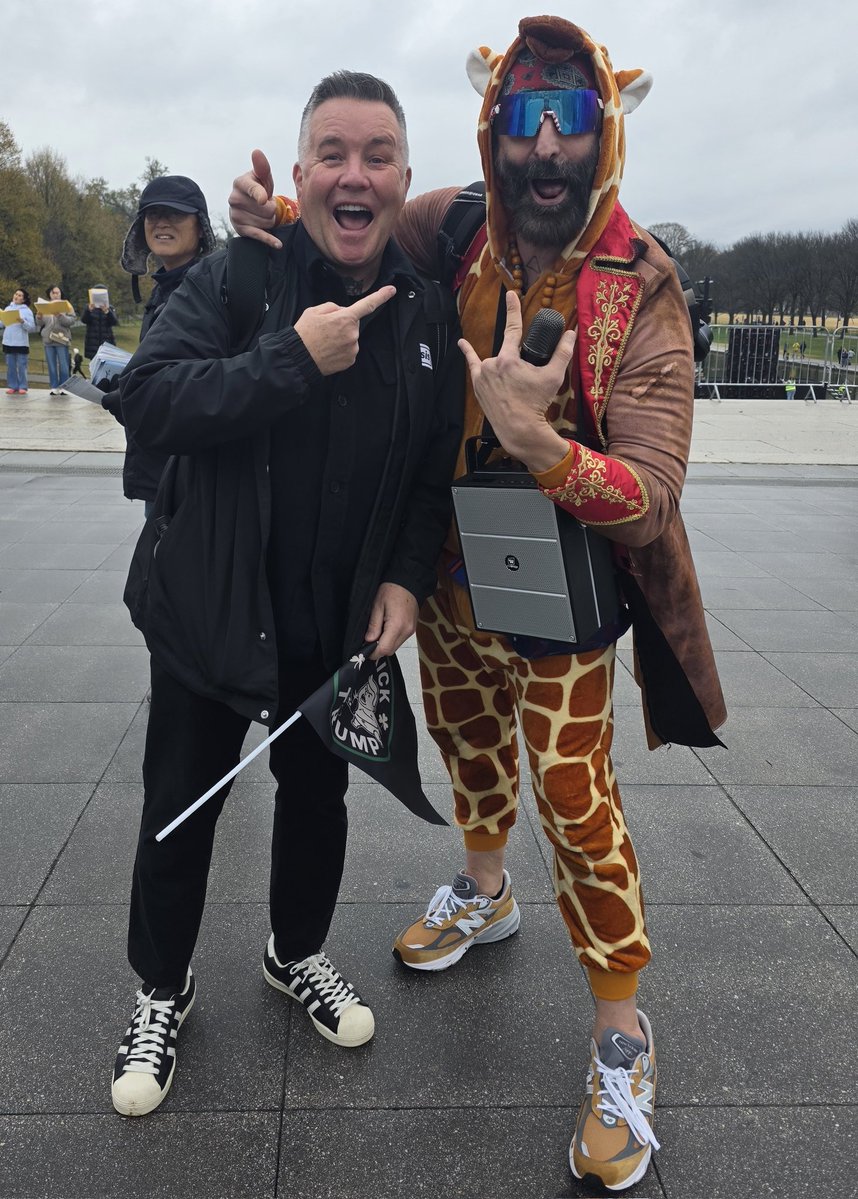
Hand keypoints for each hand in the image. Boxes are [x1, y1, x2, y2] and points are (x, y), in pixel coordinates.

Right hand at [228, 149, 282, 248]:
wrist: (251, 207)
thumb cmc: (260, 188)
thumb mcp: (263, 177)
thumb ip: (262, 167)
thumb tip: (257, 152)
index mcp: (239, 183)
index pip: (252, 189)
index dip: (260, 195)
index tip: (263, 199)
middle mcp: (234, 199)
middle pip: (266, 209)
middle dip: (272, 208)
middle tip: (266, 205)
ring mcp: (235, 215)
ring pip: (267, 222)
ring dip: (270, 220)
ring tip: (263, 214)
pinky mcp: (240, 230)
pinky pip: (259, 235)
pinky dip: (269, 240)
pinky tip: (278, 244)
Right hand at [294, 286, 395, 374]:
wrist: (299, 358)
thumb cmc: (305, 333)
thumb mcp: (314, 311)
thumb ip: (333, 307)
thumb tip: (343, 312)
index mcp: (345, 318)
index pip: (367, 305)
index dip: (381, 296)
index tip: (392, 290)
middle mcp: (352, 333)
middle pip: (353, 323)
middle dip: (343, 323)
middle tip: (326, 329)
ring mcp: (352, 348)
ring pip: (351, 337)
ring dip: (342, 337)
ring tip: (325, 341)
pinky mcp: (350, 360)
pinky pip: (349, 349)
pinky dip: (341, 349)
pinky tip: (329, 350)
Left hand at [364, 582, 418, 658]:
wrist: (408, 582)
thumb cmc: (392, 590)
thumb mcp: (377, 606)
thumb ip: (373, 625)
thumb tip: (368, 640)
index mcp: (397, 625)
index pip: (384, 649)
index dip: (372, 652)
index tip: (364, 650)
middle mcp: (406, 631)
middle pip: (390, 651)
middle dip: (378, 649)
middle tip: (368, 640)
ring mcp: (411, 631)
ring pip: (395, 647)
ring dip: (385, 644)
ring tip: (377, 632)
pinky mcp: (412, 629)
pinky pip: (400, 640)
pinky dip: (391, 639)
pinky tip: (386, 629)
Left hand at [458, 290, 575, 472]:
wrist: (519, 429)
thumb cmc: (536, 404)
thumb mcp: (553, 377)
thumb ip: (562, 353)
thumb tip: (571, 333)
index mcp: (509, 359)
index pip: (513, 328)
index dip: (513, 309)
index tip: (510, 294)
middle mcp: (491, 363)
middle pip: (508, 352)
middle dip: (518, 363)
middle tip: (525, 383)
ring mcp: (482, 375)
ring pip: (496, 362)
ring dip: (506, 369)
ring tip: (515, 389)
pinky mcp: (477, 385)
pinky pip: (472, 365)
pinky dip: (468, 354)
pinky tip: (462, 343)